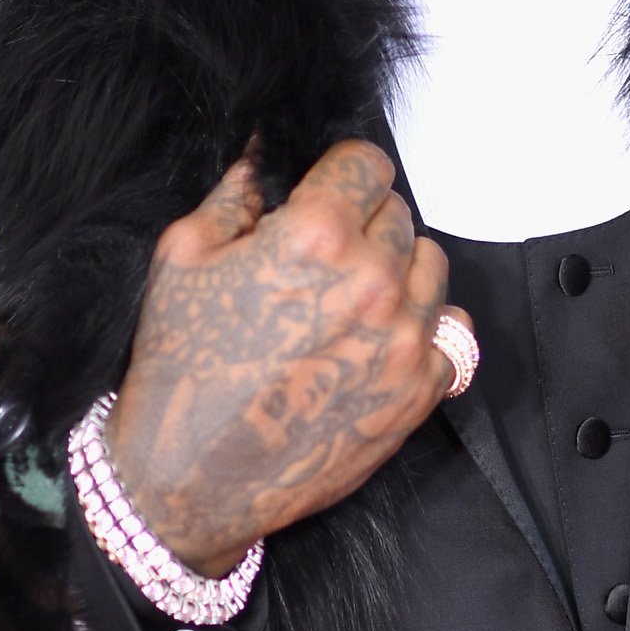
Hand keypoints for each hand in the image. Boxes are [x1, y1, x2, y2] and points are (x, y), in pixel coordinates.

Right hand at [105, 141, 466, 577]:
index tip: (326, 193)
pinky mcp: (419, 392)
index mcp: (317, 237)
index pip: (367, 163)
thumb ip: (234, 191)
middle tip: (321, 259)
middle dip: (362, 224)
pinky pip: (449, 333)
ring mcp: (405, 340)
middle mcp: (374, 282)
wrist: (191, 480)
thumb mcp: (182, 256)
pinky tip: (375, 342)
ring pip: (431, 267)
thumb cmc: (180, 368)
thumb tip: (263, 151)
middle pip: (399, 215)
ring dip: (398, 270)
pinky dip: (420, 330)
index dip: (340, 174)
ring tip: (349, 299)